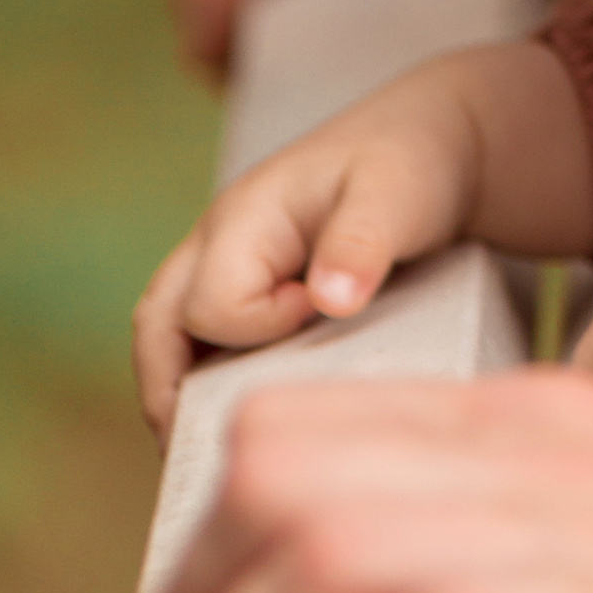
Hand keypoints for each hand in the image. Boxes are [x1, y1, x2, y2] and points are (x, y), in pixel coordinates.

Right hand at [132, 42, 592, 435]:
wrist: (435, 139)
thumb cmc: (412, 161)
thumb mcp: (396, 194)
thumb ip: (359, 243)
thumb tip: (327, 303)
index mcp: (244, 218)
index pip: (210, 305)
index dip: (260, 328)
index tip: (320, 315)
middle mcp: (220, 239)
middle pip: (157, 324)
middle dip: (169, 392)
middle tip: (203, 453)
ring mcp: (229, 259)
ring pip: (169, 332)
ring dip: (180, 388)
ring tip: (211, 444)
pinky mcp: (252, 276)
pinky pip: (201, 333)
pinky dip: (205, 374)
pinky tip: (240, 408)